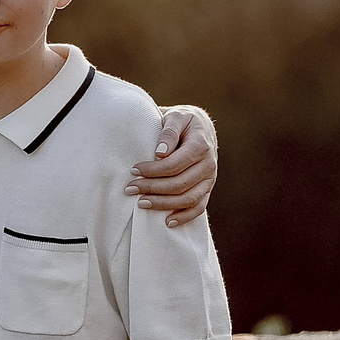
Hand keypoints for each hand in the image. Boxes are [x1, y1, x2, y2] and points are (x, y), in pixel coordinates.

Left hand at [130, 106, 216, 226]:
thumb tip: (159, 153)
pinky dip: (184, 217)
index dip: (152, 170)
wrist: (201, 127)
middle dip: (152, 188)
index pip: (174, 164)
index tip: (133, 170)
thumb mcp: (176, 116)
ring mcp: (210, 178)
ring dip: (163, 204)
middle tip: (129, 188)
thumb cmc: (183, 121)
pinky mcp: (208, 188)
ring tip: (141, 203)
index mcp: (200, 145)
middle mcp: (208, 164)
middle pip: (179, 183)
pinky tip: (167, 222)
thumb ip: (168, 131)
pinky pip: (199, 207)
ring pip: (188, 198)